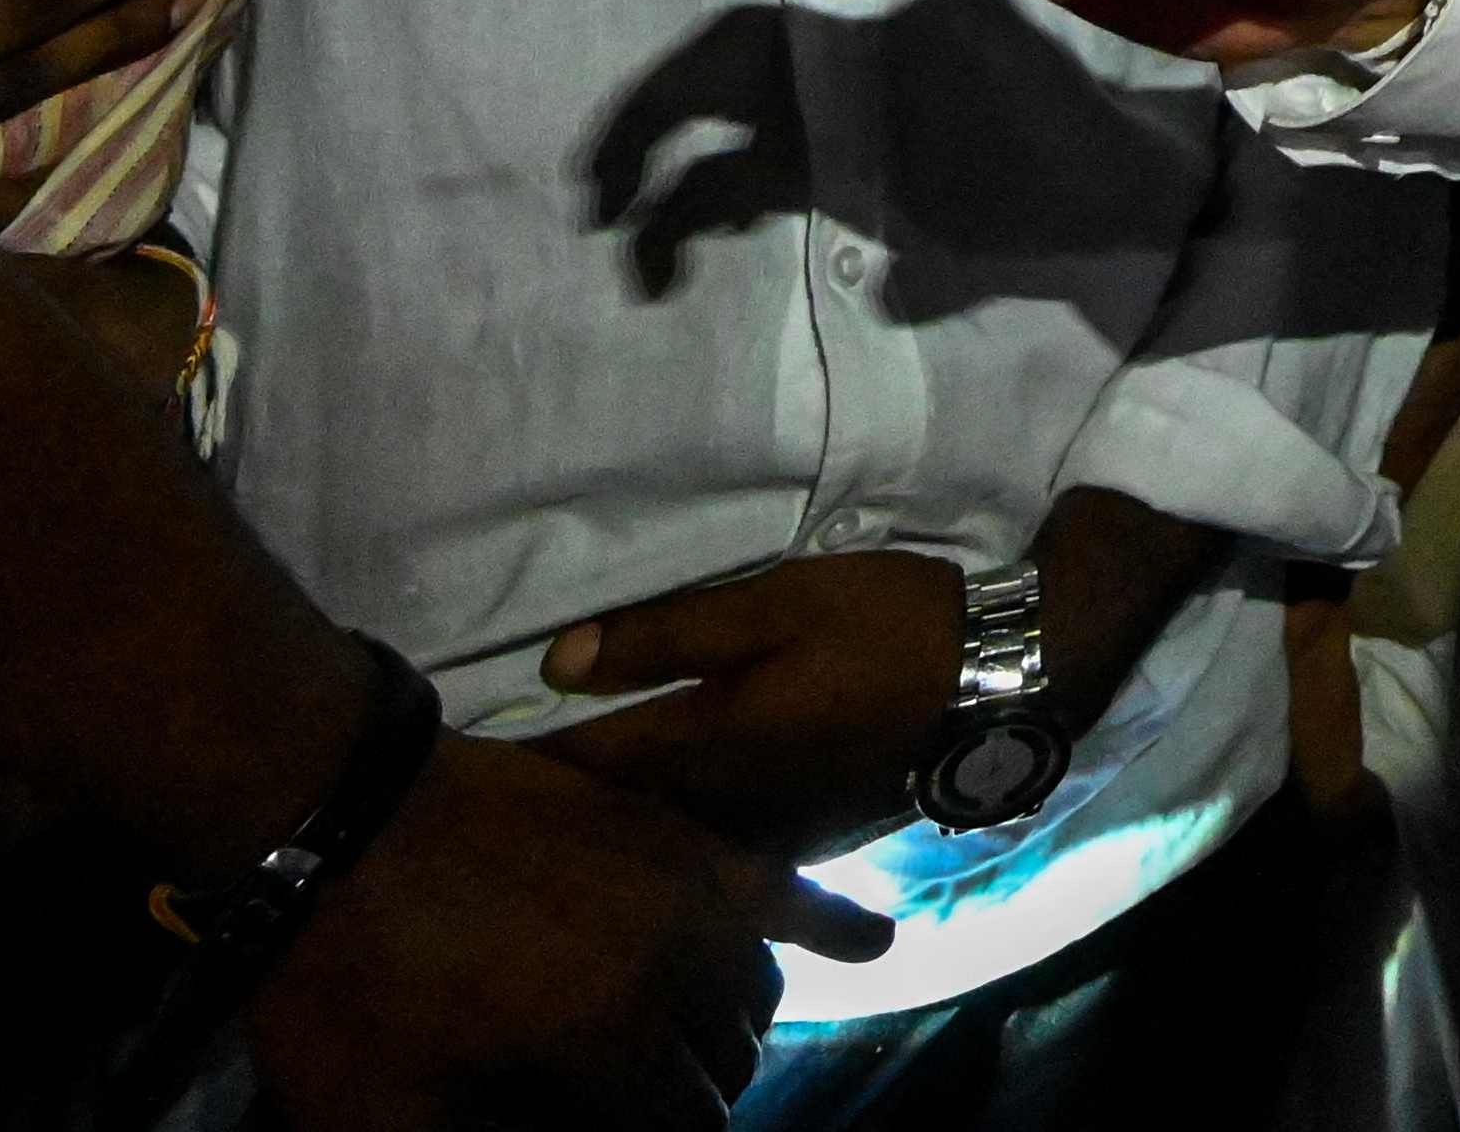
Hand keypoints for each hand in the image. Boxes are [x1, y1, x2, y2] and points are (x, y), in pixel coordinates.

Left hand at [252, 724, 890, 1130]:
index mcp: (598, 1051)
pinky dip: (832, 923)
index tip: (609, 1122)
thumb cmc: (343, 977)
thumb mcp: (376, 1112)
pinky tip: (872, 945)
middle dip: (680, 1098)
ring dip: (728, 1032)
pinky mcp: (678, 840)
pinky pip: (782, 887)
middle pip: (718, 1074)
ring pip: (755, 998)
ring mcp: (682, 899)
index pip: (678, 1130)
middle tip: (626, 1094)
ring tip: (683, 1046)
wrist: (336, 814)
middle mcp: (666, 977)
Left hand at [530, 550, 966, 861]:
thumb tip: (554, 663)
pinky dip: (678, 849)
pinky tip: (662, 840)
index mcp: (704, 744)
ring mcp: (764, 833)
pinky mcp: (804, 840)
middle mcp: (720, 806)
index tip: (463, 760)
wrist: (997, 680)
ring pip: (664, 846)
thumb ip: (665, 635)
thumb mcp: (774, 602)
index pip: (584, 766)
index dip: (520, 764)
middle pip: (617, 820)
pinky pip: (716, 856)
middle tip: (495, 798)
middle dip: (558, 811)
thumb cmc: (881, 625)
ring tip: (561, 823)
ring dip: (615, 835)